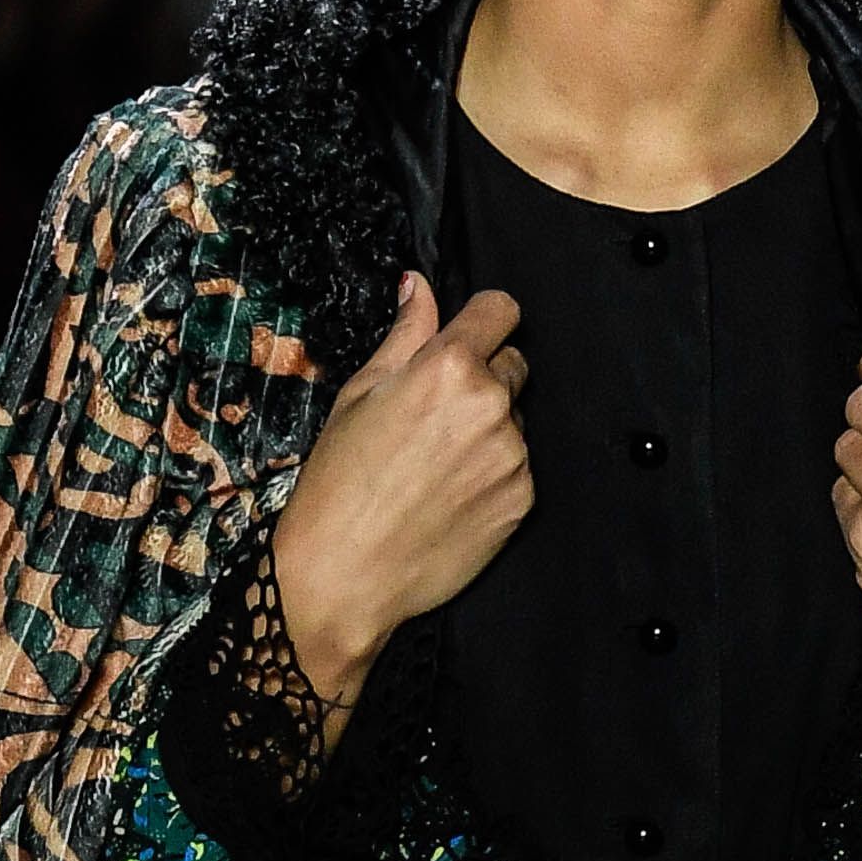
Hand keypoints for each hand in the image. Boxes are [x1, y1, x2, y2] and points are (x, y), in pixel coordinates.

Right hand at [269, 272, 532, 716]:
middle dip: (484, 377)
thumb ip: (405, 335)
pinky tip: (451, 496)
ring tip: (438, 466)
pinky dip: (494, 474)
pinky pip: (519, 468)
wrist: (344, 574)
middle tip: (436, 416)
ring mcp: (513, 455)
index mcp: (448, 366)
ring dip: (490, 430)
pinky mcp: (523, 499)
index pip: (501, 310)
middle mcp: (492, 404)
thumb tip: (419, 285)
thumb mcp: (360, 394)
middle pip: (514, 364)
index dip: (483, 320)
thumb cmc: (338, 481)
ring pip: (516, 420)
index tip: (467, 338)